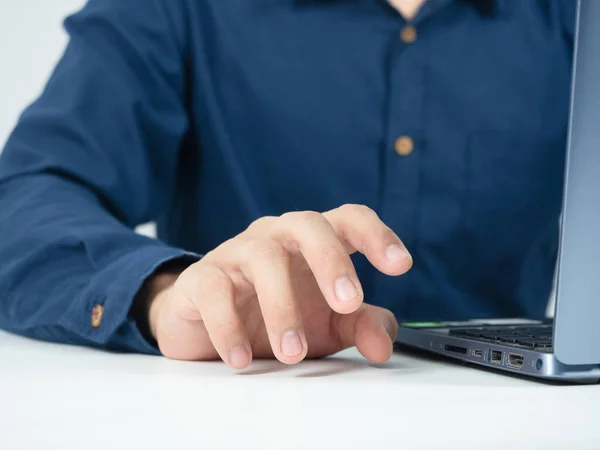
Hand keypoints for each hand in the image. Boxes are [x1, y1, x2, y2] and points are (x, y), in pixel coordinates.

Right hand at [147, 204, 411, 367]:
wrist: (208, 325)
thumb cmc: (273, 315)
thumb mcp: (325, 324)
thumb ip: (360, 326)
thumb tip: (383, 346)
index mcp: (312, 242)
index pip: (348, 219)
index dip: (377, 234)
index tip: (401, 266)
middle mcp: (277, 236)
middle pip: (307, 225)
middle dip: (331, 262)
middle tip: (347, 304)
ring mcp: (237, 252)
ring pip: (263, 258)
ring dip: (282, 307)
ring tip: (291, 353)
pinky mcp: (202, 278)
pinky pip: (215, 290)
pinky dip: (229, 325)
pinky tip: (241, 358)